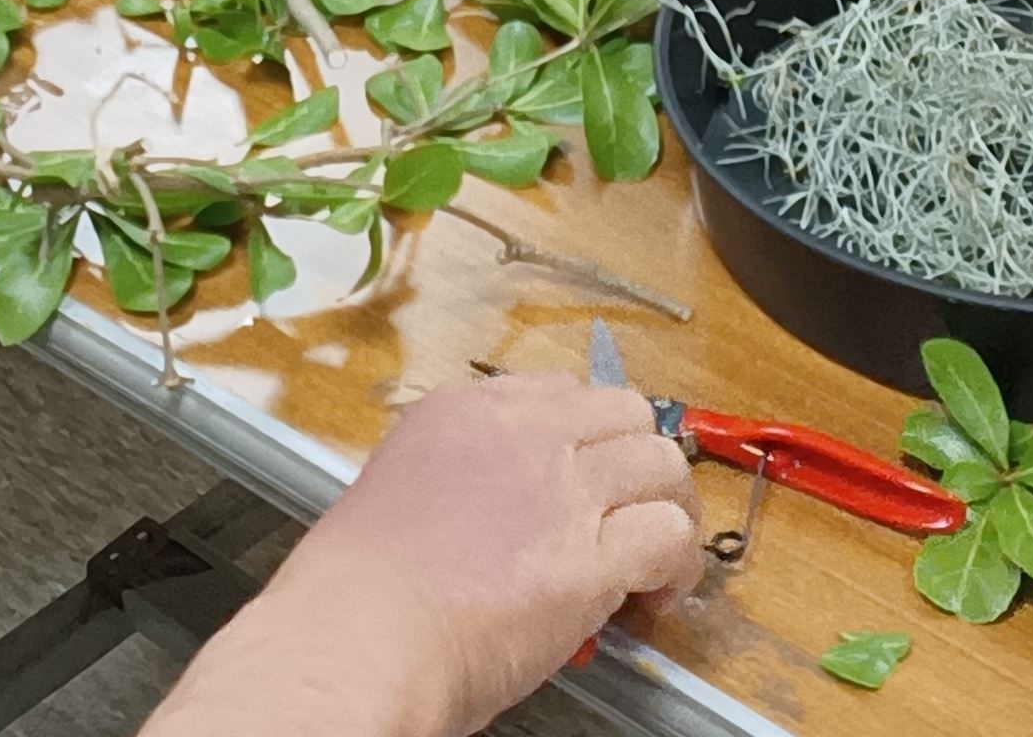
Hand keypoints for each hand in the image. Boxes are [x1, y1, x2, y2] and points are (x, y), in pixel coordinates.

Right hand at [151, 375, 703, 736]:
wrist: (354, 641)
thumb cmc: (357, 595)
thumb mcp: (403, 492)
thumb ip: (466, 484)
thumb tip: (507, 520)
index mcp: (464, 413)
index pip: (562, 392)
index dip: (589, 438)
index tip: (589, 476)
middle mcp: (520, 435)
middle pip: (627, 413)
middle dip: (640, 463)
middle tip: (634, 513)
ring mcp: (560, 490)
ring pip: (662, 464)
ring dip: (669, 510)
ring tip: (657, 561)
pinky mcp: (590, 556)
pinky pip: (669, 536)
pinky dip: (677, 566)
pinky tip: (658, 596)